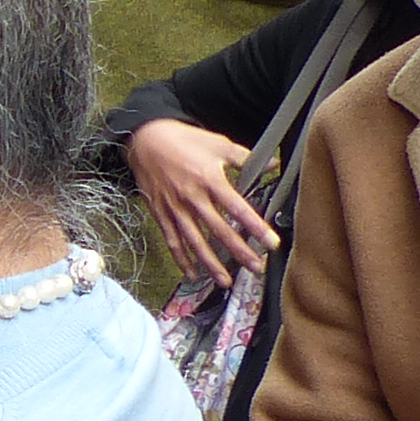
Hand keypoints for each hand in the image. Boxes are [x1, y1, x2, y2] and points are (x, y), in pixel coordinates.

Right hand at [126, 116, 278, 282]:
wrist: (146, 140)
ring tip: (225, 280)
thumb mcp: (217, 143)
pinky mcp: (161, 214)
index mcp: (210, 180)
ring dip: (211, 263)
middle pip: (219, 231)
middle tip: (256, 267)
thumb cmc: (183, 140)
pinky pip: (172, 241)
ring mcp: (175, 208)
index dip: (256, 228)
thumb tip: (273, 163)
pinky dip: (182, 259)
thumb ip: (245, 157)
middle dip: (239, 252)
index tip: (271, 243)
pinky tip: (192, 273)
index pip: (238, 209)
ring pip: (195, 242)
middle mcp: (193, 198)